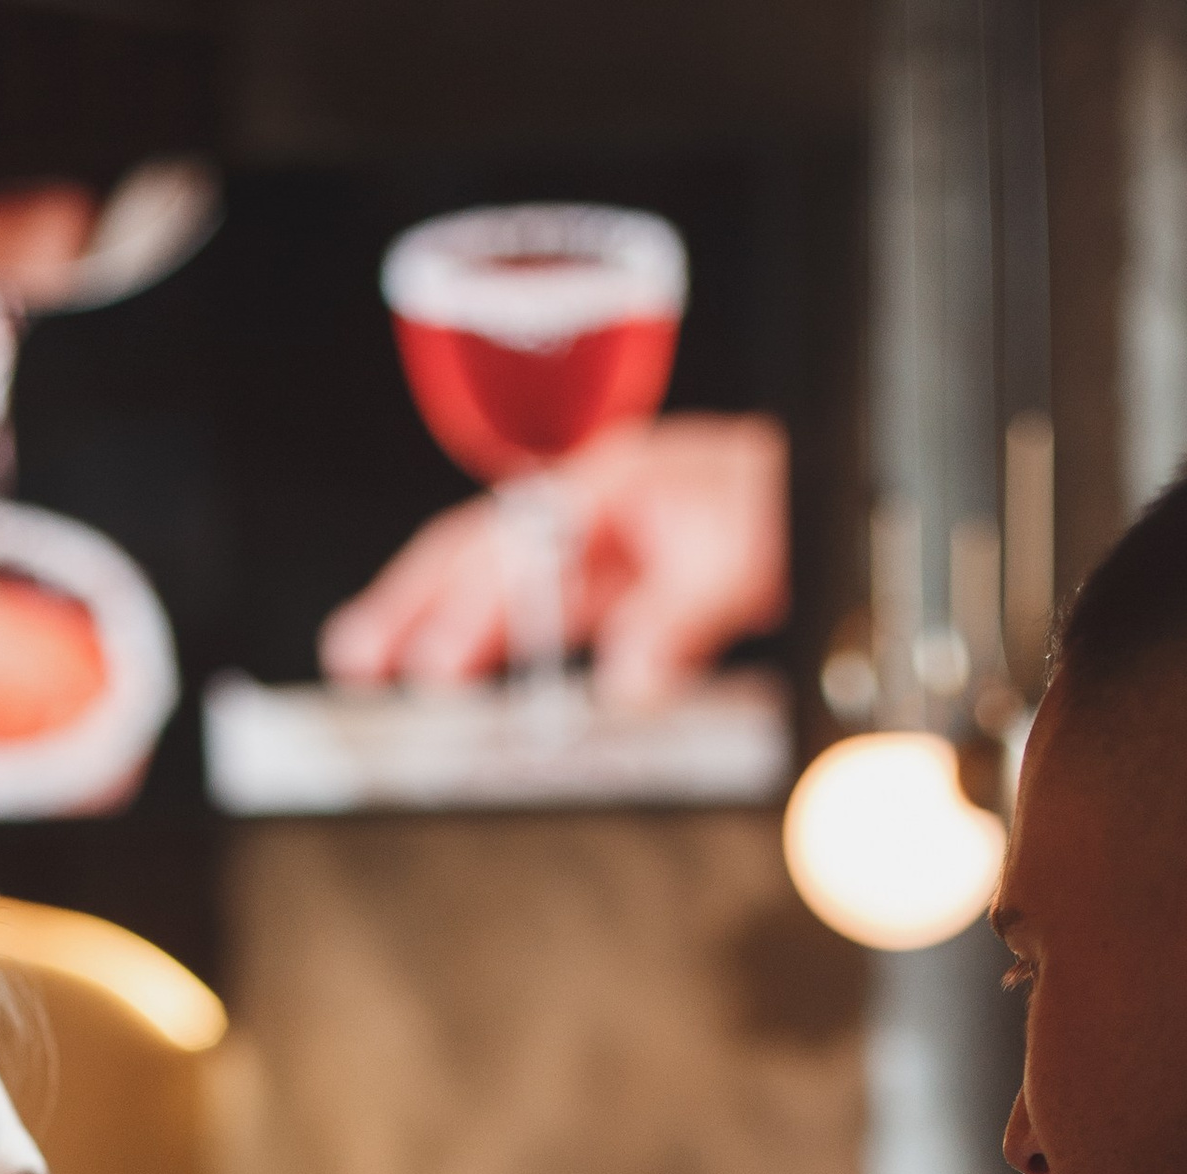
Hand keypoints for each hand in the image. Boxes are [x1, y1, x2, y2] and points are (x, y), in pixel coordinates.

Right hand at [319, 413, 788, 706]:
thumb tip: (623, 675)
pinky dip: (488, 641)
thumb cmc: (786, 505)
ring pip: (497, 585)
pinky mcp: (614, 584)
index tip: (430, 666)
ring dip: (434, 623)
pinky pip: (534, 614)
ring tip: (372, 663)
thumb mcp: (743, 557)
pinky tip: (456, 673)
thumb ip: (680, 615)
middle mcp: (591, 510)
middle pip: (478, 554)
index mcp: (610, 484)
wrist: (830, 499)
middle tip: (356, 657)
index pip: (514, 548)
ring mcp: (597, 546)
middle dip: (411, 605)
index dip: (465, 610)